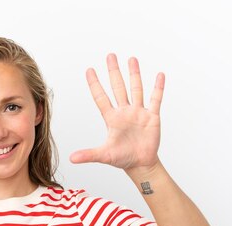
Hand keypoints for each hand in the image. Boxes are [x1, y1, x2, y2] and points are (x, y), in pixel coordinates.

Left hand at [70, 54, 164, 171]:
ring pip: (136, 89)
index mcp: (112, 118)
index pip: (101, 97)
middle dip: (114, 72)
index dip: (95, 84)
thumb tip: (71, 159)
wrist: (140, 164)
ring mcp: (139, 113)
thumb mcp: (104, 155)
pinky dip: (158, 88)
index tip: (89, 70)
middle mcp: (124, 112)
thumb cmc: (122, 159)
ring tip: (131, 59)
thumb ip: (88, 155)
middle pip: (118, 87)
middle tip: (110, 56)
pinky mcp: (152, 117)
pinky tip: (159, 75)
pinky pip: (156, 99)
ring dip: (134, 75)